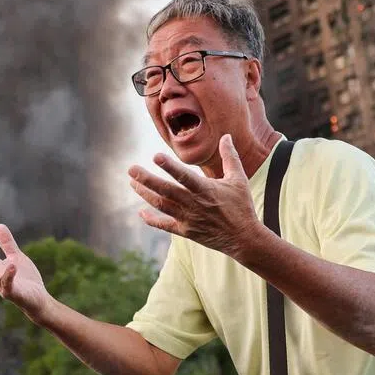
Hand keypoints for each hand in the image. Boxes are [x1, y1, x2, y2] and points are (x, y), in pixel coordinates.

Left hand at [128, 134, 260, 258]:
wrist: (244, 238)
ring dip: (145, 194)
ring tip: (132, 183)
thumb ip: (230, 156)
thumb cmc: (241, 205)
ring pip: (162, 205)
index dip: (170, 167)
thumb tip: (226, 135)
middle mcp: (194, 204)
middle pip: (166, 191)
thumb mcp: (238, 179)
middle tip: (131, 169)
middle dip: (147, 180)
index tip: (155, 156)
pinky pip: (164, 225)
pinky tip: (141, 212)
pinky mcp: (186, 231)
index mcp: (206, 190)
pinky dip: (151, 220)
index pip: (185, 176)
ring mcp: (188, 219)